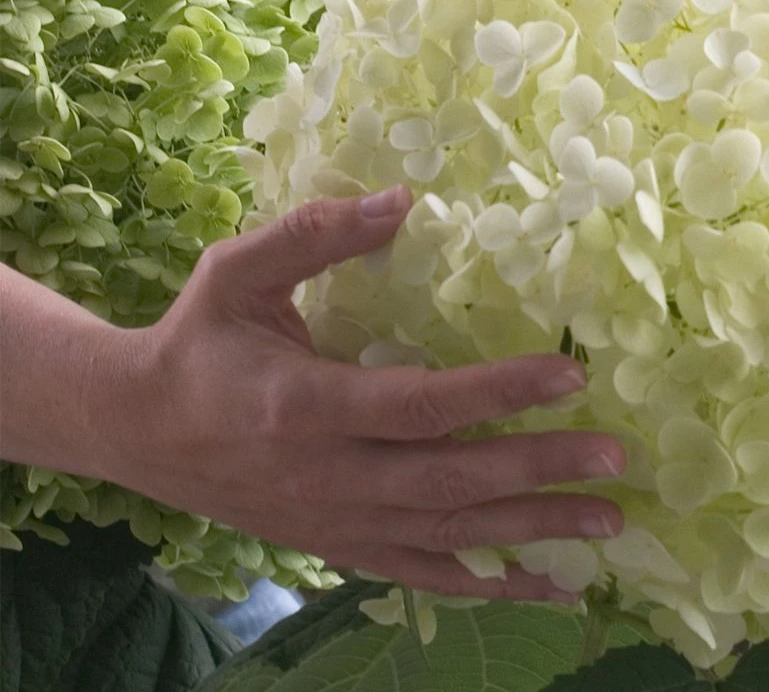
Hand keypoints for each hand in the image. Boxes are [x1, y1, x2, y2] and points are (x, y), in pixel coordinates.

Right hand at [100, 188, 625, 600]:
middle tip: (615, 456)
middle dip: (539, 469)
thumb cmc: (198, 342)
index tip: (571, 374)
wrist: (136, 430)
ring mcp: (339, 522)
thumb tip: (403, 199)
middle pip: (452, 480)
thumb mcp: (238, 274)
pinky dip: (493, 587)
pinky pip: (427, 576)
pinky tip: (553, 586)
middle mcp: (329, 476)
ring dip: (535, 531)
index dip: (499, 391)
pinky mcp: (343, 547)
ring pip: (451, 537)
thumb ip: (317, 234)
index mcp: (306, 405)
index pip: (420, 404)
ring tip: (610, 521)